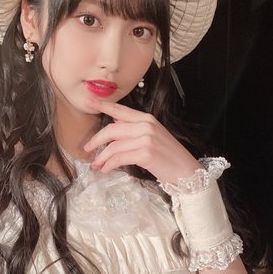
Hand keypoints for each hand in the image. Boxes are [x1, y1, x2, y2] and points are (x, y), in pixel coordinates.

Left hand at [83, 97, 199, 183]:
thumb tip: (114, 124)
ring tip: (96, 165)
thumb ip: (134, 129)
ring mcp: (146, 139)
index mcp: (146, 119)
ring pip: (113, 146)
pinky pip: (119, 158)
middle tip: (87, 149)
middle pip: (111, 129)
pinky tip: (106, 170)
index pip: (120, 110)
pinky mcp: (145, 153)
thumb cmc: (168, 156)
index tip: (88, 102)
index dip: (102, 106)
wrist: (186, 171)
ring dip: (102, 157)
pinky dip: (110, 165)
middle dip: (96, 140)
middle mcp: (145, 126)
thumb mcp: (152, 137)